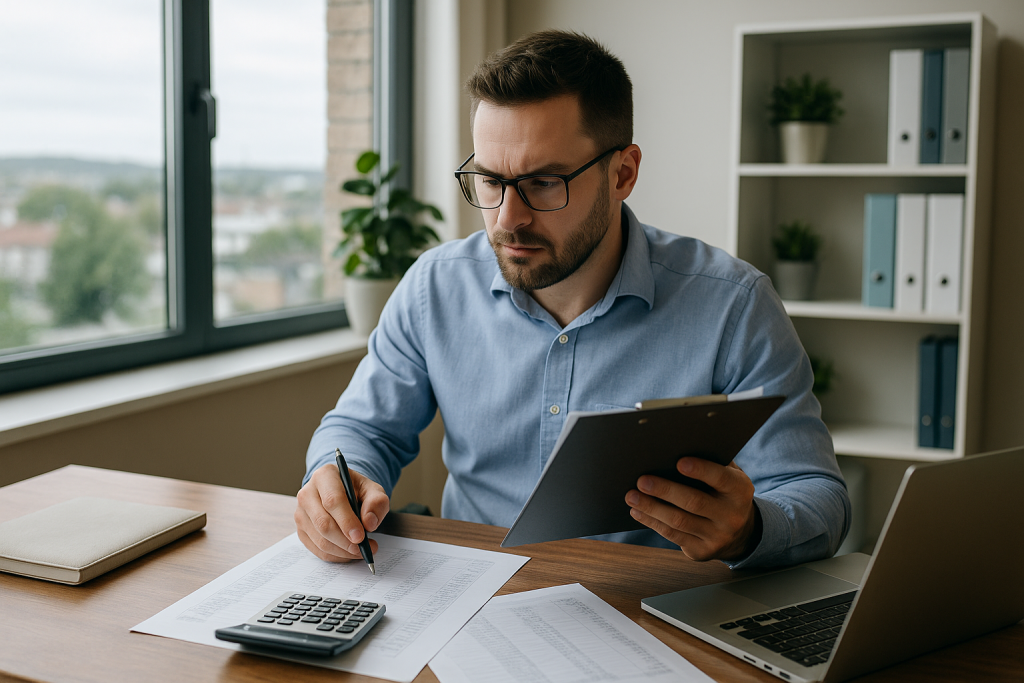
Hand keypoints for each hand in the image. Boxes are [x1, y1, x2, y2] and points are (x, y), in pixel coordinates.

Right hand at [295, 463, 389, 561]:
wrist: (343, 493)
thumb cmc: (357, 491)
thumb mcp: (373, 490)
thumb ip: (376, 503)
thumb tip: (369, 523)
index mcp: (325, 476)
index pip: (332, 501)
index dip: (347, 521)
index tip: (360, 537)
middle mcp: (307, 493)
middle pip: (323, 523)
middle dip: (345, 541)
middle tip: (364, 548)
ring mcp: (301, 513)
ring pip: (320, 539)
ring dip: (342, 551)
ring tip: (361, 551)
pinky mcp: (301, 530)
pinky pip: (317, 549)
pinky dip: (336, 556)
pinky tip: (349, 553)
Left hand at [625, 458, 759, 561]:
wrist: (740, 533)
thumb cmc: (724, 492)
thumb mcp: (728, 476)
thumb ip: (711, 462)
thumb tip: (676, 447)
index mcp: (740, 491)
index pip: (721, 479)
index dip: (701, 470)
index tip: (679, 462)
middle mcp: (732, 516)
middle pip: (694, 502)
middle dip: (665, 491)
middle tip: (642, 480)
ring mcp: (717, 537)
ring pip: (679, 521)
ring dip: (651, 508)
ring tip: (631, 496)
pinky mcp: (702, 551)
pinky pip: (672, 535)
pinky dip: (652, 522)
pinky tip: (638, 511)